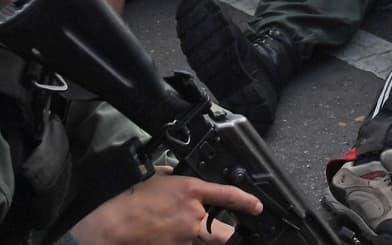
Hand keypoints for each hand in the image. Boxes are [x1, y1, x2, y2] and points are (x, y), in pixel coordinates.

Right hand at [69, 167, 262, 244]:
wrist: (112, 222)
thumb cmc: (129, 198)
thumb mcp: (156, 178)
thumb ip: (171, 177)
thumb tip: (172, 176)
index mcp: (191, 191)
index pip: (228, 195)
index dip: (247, 202)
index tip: (257, 207)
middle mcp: (193, 215)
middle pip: (222, 233)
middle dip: (222, 234)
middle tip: (215, 233)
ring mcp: (185, 236)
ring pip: (201, 244)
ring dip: (191, 240)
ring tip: (172, 232)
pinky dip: (177, 244)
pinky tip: (162, 238)